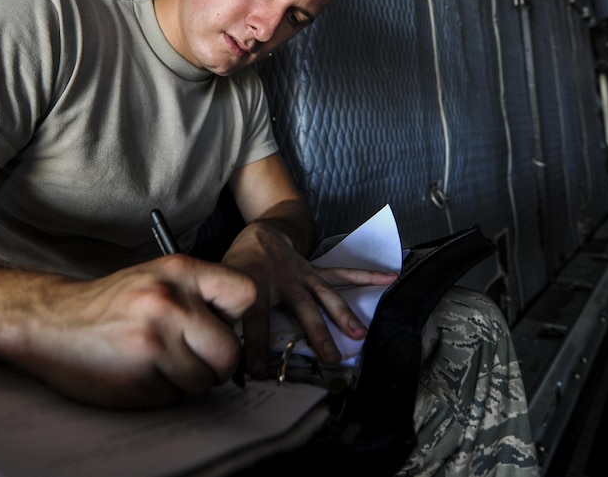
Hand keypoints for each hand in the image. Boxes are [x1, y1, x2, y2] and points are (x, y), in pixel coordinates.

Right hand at [15, 255, 254, 408]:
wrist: (50, 322)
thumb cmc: (110, 303)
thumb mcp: (155, 277)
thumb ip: (197, 294)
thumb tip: (237, 329)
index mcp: (179, 272)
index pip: (245, 294)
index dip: (235, 318)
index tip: (219, 325)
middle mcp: (169, 304)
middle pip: (228, 352)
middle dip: (216, 364)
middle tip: (192, 358)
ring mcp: (153, 344)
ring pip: (203, 382)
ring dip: (185, 381)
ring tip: (156, 362)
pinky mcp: (138, 380)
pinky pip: (172, 398)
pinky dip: (159, 392)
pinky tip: (137, 372)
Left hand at [221, 223, 397, 378]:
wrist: (260, 234)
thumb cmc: (238, 266)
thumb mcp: (222, 288)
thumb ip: (224, 315)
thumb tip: (218, 348)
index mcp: (255, 285)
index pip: (255, 321)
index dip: (255, 347)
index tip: (257, 372)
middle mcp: (283, 279)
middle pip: (302, 308)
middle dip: (316, 333)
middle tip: (328, 358)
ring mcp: (303, 274)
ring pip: (326, 296)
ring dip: (344, 315)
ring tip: (359, 335)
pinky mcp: (316, 271)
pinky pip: (343, 274)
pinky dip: (367, 276)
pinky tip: (389, 277)